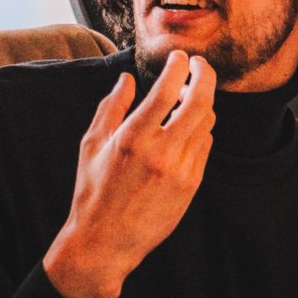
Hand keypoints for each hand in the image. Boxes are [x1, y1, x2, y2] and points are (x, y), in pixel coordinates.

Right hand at [44, 50, 215, 297]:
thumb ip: (111, 107)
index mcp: (133, 138)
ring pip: (206, 123)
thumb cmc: (93, 190)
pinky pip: (205, 146)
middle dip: (203, 75)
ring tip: (189, 94)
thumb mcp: (92, 144)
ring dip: (202, 102)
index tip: (178, 55)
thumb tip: (127, 79)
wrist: (106, 242)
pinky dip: (200, 129)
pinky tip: (188, 125)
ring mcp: (181, 170)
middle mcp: (161, 152)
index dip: (177, 66)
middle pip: (199, 102)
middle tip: (199, 64)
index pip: (166, 90)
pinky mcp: (191, 186)